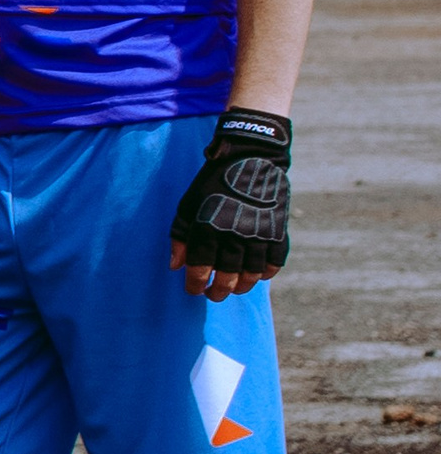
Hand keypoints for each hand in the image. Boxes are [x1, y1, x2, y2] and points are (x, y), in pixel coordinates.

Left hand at [169, 109, 290, 303]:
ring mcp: (259, 234)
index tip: (194, 290)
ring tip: (234, 287)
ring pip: (252, 275)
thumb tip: (175, 267)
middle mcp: (234, 235)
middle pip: (227, 277)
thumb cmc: (212, 183)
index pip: (200, 269)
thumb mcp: (187, 206)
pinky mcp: (278, 231)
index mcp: (207, 228)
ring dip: (242, 286)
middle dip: (218, 291)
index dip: (195, 284)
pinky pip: (274, 263)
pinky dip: (266, 273)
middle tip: (214, 294)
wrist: (251, 158)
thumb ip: (179, 237)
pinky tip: (256, 274)